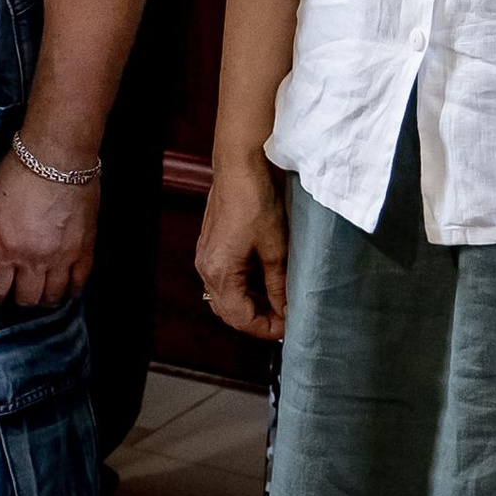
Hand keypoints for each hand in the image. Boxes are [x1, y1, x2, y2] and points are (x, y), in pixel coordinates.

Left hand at [0, 148, 98, 307]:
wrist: (56, 158)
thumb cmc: (17, 177)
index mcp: (4, 249)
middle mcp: (32, 259)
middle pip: (26, 299)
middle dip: (19, 298)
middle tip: (18, 290)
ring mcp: (61, 257)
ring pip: (53, 297)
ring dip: (44, 298)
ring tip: (41, 291)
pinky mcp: (84, 249)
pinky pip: (80, 283)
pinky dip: (71, 290)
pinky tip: (65, 288)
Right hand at [197, 153, 287, 338]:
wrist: (240, 166)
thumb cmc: (257, 201)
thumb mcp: (276, 249)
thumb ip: (279, 286)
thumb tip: (286, 311)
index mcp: (220, 272)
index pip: (240, 319)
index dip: (267, 329)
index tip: (290, 326)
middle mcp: (206, 269)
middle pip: (228, 312)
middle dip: (257, 320)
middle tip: (285, 318)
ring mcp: (205, 257)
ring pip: (224, 298)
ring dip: (249, 305)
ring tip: (277, 302)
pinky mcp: (210, 247)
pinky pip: (222, 281)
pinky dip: (241, 289)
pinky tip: (262, 283)